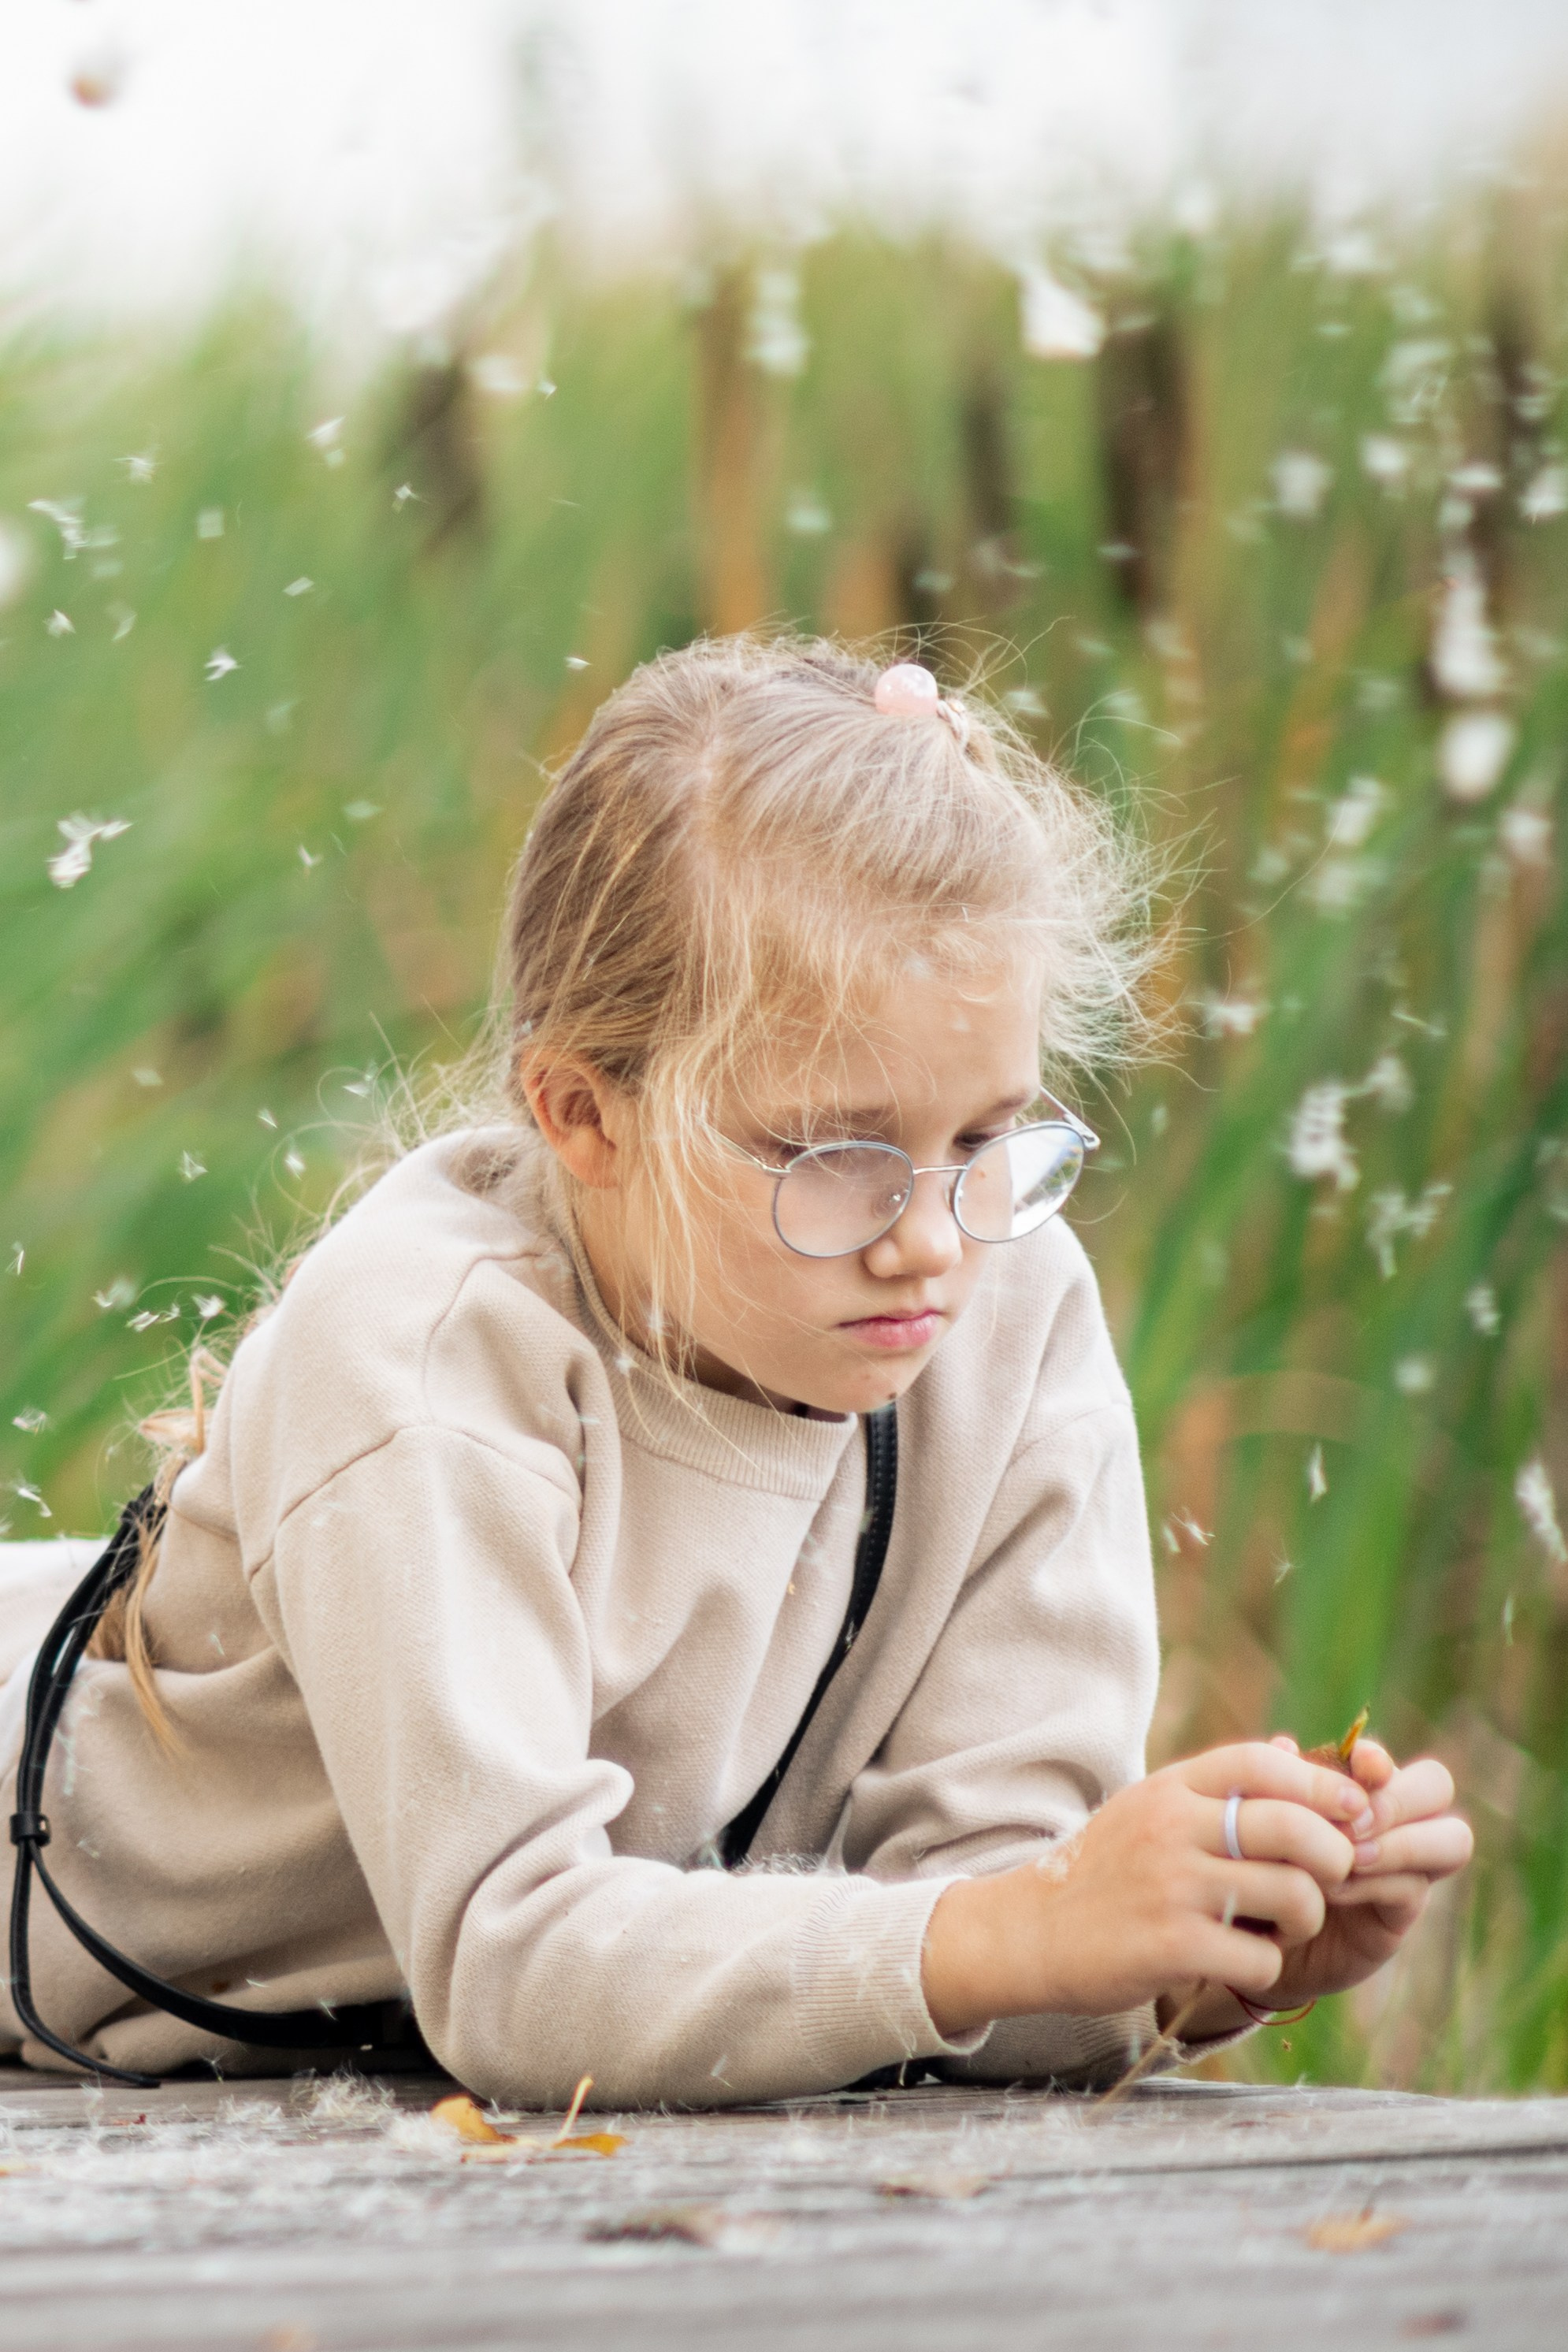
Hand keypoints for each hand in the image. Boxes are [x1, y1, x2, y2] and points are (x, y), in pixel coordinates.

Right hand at [921, 1741, 1371, 2038]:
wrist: (1032, 1931)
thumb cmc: (1106, 1870)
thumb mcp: (1151, 1809)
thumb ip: (1220, 1788)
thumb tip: (1299, 1752)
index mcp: (1171, 1789)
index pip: (1262, 1763)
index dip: (1322, 1783)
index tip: (1354, 1808)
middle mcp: (1172, 1828)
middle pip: (1293, 1827)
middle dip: (1335, 1856)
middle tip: (1332, 1877)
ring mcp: (1172, 1887)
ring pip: (1292, 1893)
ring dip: (1306, 1916)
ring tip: (1286, 1923)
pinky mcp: (1173, 1946)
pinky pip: (1262, 1955)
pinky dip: (1267, 1963)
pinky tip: (1241, 1958)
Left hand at [1243, 1734, 1471, 2012]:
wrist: (1251, 1930)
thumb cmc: (1254, 1861)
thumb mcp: (1259, 1819)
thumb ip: (1274, 1783)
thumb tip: (1285, 1743)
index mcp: (1355, 1783)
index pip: (1389, 1759)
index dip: (1378, 1759)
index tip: (1358, 1767)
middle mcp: (1392, 1818)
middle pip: (1437, 1786)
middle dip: (1399, 1800)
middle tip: (1352, 1825)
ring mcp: (1406, 1864)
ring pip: (1452, 1839)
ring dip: (1401, 1843)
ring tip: (1350, 1857)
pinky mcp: (1403, 1910)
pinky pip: (1413, 1887)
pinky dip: (1375, 1883)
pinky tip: (1332, 1889)